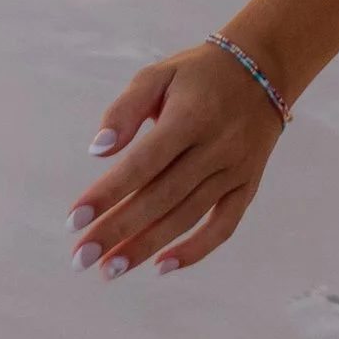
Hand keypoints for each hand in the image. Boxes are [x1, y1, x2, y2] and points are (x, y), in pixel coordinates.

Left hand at [66, 40, 285, 280]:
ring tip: (109, 269)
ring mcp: (235, 169)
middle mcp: (217, 146)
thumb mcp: (159, 75)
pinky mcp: (248, 185)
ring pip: (187, 216)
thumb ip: (125, 109)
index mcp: (192, 115)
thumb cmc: (199, 74)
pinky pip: (225, 225)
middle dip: (118, 230)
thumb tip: (97, 150)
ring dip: (146, 246)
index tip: (74, 220)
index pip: (143, 162)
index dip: (108, 193)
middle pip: (161, 196)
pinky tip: (162, 267)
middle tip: (80, 258)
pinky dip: (196, 250)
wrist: (265, 69)